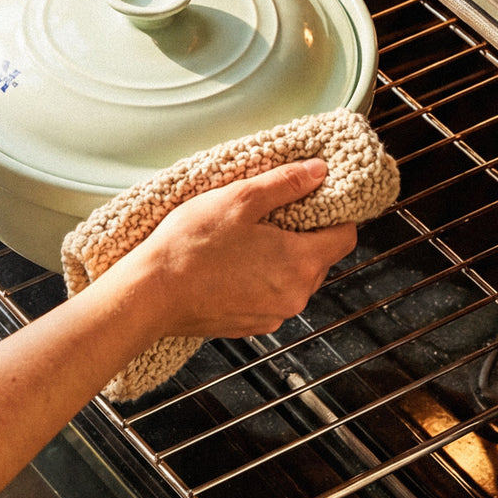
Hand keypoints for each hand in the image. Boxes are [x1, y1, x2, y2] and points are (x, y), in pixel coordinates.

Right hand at [105, 159, 357, 341]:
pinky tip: (232, 264)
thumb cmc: (191, 247)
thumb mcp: (239, 200)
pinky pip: (270, 297)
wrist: (151, 294)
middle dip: (304, 235)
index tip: (318, 200)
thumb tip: (318, 171)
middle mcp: (295, 295)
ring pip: (294, 279)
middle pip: (320, 259)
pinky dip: (261, 280)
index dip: (337, 216)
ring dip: (281, 259)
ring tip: (247, 239)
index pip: (346, 238)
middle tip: (273, 214)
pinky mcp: (250, 325)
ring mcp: (273, 314)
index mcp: (301, 262)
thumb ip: (285, 184)